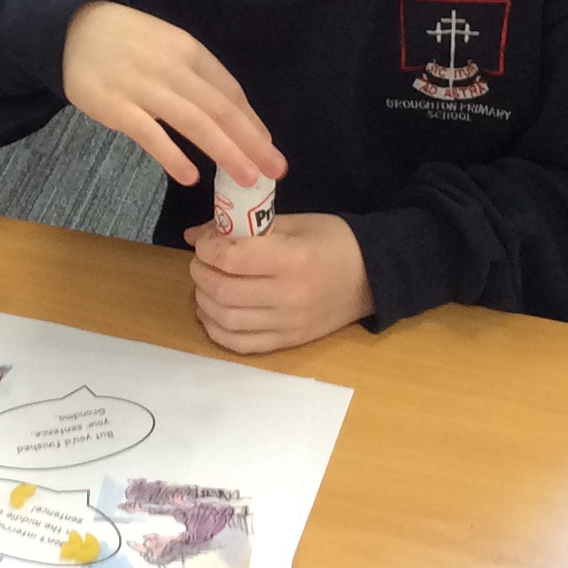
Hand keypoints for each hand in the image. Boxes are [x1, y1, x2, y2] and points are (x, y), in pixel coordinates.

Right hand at [61, 1, 286, 189]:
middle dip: (252, 142)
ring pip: (194, 123)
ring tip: (247, 178)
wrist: (73, 29)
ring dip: (225, 152)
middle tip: (275, 170)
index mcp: (190, 50)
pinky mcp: (116, 106)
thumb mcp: (170, 45)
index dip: (253, 123)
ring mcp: (144, 87)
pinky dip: (172, 156)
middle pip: (221, 109)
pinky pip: (150, 134)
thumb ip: (197, 76)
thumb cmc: (129, 41)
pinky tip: (190, 177)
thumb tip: (231, 116)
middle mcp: (173, 67)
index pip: (231, 91)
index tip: (270, 149)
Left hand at [182, 214, 373, 354]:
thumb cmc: (334, 241)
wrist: (373, 276)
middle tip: (201, 261)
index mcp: (292, 259)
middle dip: (200, 273)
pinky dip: (217, 329)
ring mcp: (288, 324)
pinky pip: (241, 344)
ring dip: (204, 300)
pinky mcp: (289, 342)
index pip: (231, 259)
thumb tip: (194, 234)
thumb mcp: (294, 223)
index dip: (207, 249)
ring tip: (206, 284)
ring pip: (226, 319)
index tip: (204, 242)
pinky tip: (213, 313)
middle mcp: (289, 296)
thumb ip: (244, 227)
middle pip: (223, 291)